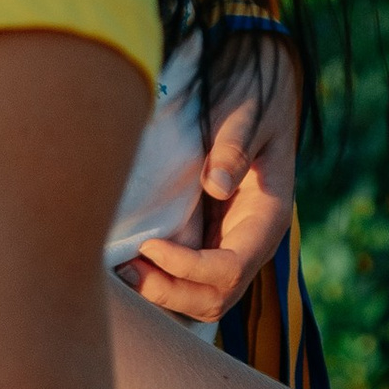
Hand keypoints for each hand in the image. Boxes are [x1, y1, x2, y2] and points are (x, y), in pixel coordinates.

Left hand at [119, 43, 301, 324]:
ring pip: (201, 300)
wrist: (256, 89)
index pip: (230, 269)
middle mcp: (252, 242)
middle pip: (215, 299)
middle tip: (125, 267)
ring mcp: (232, 245)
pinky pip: (189, 281)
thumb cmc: (249, 98)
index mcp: (267, 218)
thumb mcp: (244, 115)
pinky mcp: (211, 240)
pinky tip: (129, 262)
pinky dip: (160, 282)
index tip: (149, 245)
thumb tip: (217, 184)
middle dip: (169, 291)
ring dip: (161, 294)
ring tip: (121, 269)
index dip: (188, 268)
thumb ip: (234, 146)